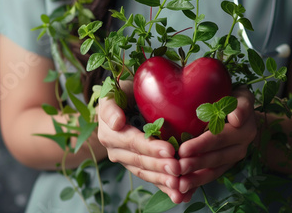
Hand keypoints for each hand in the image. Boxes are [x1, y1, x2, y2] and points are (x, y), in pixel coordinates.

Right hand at [97, 81, 188, 202]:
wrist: (124, 103)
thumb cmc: (123, 94)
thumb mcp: (113, 94)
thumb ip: (111, 108)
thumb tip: (116, 123)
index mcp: (110, 133)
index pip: (133, 142)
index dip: (151, 147)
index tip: (169, 150)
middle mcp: (117, 150)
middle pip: (141, 160)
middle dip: (161, 167)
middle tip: (179, 169)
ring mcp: (127, 161)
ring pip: (146, 173)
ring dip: (163, 181)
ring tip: (180, 187)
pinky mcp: (138, 167)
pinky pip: (152, 179)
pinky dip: (165, 188)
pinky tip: (180, 196)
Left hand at [177, 87, 256, 199]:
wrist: (242, 113)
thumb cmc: (236, 100)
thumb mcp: (242, 97)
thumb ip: (241, 105)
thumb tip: (236, 118)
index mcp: (244, 129)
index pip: (219, 137)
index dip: (201, 145)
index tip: (183, 149)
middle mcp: (241, 146)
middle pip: (215, 157)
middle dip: (195, 164)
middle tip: (176, 168)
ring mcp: (233, 158)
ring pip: (214, 170)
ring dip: (196, 178)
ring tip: (179, 184)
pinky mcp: (226, 165)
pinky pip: (212, 175)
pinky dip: (198, 183)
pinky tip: (184, 189)